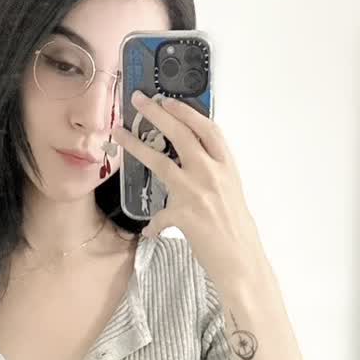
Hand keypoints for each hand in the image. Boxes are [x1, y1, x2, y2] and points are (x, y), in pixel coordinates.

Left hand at [110, 88, 263, 293]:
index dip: (185, 111)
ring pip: (160, 161)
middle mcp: (212, 172)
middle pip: (180, 133)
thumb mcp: (230, 191)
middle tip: (139, 100)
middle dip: (157, 113)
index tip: (168, 100)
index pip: (206, 127)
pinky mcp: (184, 215)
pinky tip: (150, 231)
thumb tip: (189, 162)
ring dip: (136, 146)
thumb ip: (213, 172)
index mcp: (226, 165)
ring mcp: (197, 191)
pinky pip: (159, 216)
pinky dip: (154, 225)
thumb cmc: (236, 228)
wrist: (241, 260)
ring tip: (119, 134)